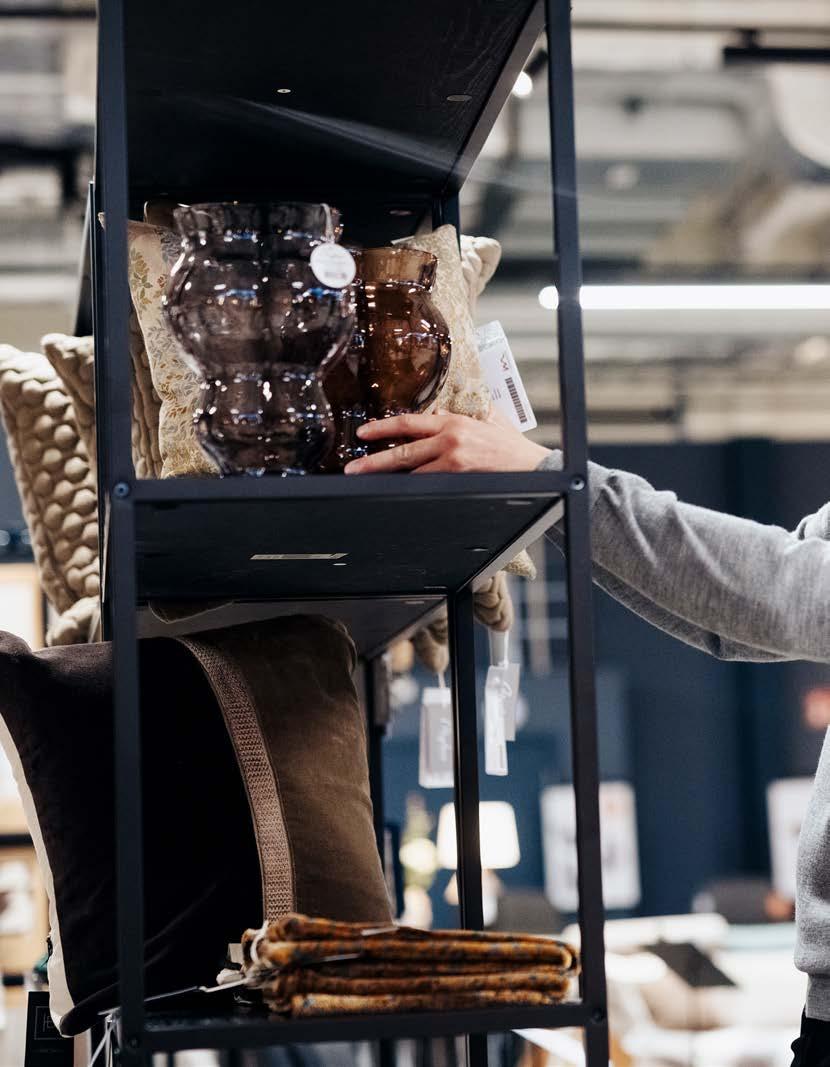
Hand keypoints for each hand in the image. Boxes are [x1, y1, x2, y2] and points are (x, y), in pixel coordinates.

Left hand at [343, 409, 550, 473]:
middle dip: (374, 461)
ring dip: (390, 479)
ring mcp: (452, 458)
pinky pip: (428, 484)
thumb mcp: (483, 421)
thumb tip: (435, 416)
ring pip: (412, 470)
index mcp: (452, 421)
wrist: (533, 464)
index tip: (363, 433)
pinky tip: (399, 493)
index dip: (382, 427)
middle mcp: (449, 437)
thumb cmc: (509, 446)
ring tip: (369, 485)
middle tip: (352, 469)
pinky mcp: (459, 475)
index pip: (408, 422)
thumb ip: (457, 419)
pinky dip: (413, 488)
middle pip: (402, 449)